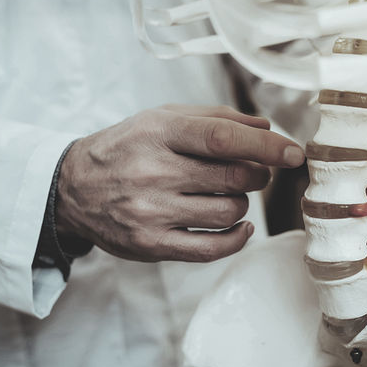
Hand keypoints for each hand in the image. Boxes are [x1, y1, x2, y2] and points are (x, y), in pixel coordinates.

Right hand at [54, 105, 304, 262]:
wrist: (72, 188)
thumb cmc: (125, 148)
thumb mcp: (159, 118)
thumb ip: (213, 118)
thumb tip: (266, 127)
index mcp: (157, 133)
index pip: (223, 139)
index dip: (266, 145)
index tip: (294, 153)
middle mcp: (152, 172)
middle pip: (235, 178)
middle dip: (256, 174)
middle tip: (248, 172)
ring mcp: (150, 212)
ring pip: (229, 212)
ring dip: (239, 203)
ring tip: (222, 195)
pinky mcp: (151, 245)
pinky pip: (213, 248)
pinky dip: (237, 237)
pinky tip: (237, 226)